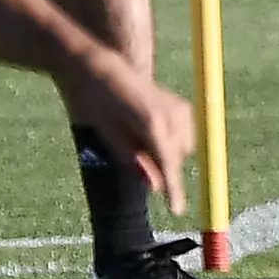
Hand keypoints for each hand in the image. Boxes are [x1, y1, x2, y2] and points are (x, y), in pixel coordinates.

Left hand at [63, 52, 194, 214]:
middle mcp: (171, 114)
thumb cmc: (94, 100)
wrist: (98, 66)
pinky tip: (147, 131)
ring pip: (182, 149)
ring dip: (165, 153)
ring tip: (135, 137)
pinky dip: (169, 142)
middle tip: (130, 152)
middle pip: (177, 158)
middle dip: (161, 166)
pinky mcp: (181, 105)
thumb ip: (131, 161)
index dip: (174, 189)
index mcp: (152, 122)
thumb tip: (155, 186)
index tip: (177, 211)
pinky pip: (183, 137)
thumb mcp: (106, 134)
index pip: (168, 163)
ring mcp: (179, 108)